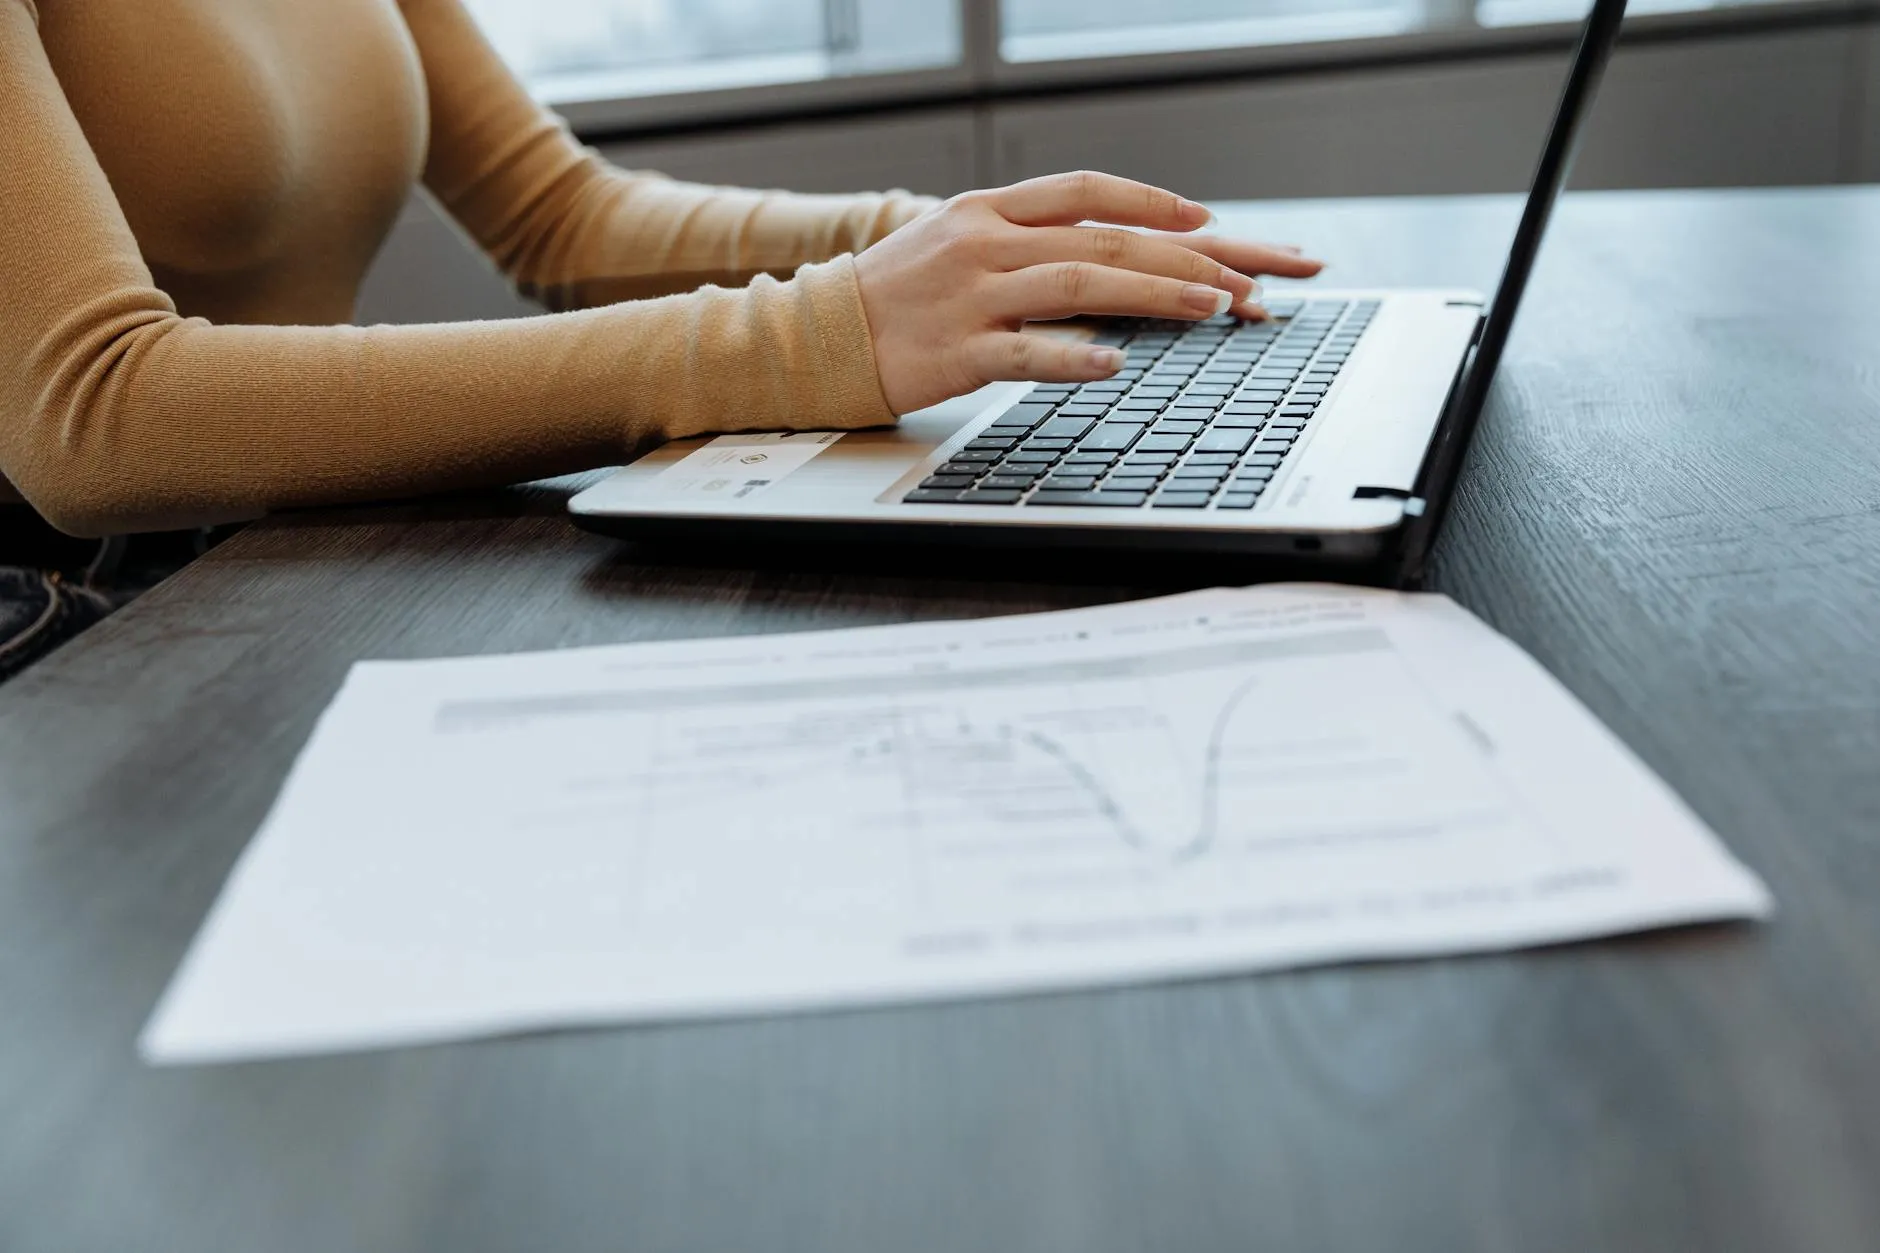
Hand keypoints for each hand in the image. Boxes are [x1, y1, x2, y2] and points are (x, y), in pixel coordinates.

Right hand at [852, 171, 1324, 414]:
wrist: (813, 336)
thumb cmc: (893, 297)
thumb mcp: (954, 244)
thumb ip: (1022, 240)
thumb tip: (1102, 252)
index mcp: (987, 211)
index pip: (1086, 191)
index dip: (1151, 203)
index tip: (1207, 221)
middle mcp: (984, 243)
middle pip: (1103, 239)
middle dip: (1184, 258)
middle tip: (1244, 281)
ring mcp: (970, 296)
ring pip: (1080, 284)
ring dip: (1155, 295)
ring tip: (1212, 309)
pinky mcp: (954, 353)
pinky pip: (1026, 353)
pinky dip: (1075, 358)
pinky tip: (1117, 367)